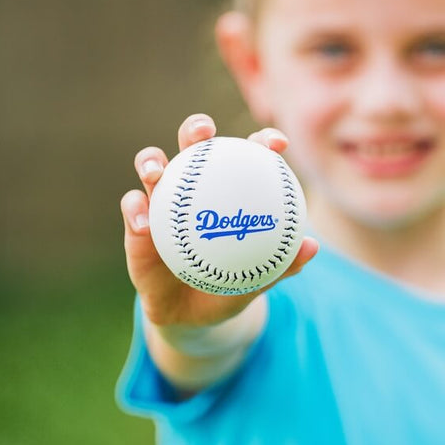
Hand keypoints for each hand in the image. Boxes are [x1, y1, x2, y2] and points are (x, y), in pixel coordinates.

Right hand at [120, 114, 318, 329]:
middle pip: (192, 145)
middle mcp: (194, 186)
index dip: (260, 142)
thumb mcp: (258, 278)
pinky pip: (133, 208)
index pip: (245, 156)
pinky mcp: (138, 223)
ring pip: (152, 166)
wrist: (194, 316)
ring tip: (157, 170)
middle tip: (204, 132)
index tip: (277, 143)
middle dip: (196, 129)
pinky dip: (137, 211)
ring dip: (151, 161)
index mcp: (228, 190)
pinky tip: (145, 222)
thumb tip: (311, 247)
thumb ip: (283, 263)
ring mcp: (163, 201)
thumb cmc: (230, 286)